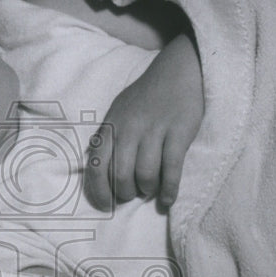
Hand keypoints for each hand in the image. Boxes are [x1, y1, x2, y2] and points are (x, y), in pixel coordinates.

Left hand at [85, 32, 203, 209]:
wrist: (179, 71)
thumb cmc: (147, 95)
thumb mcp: (119, 112)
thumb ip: (108, 137)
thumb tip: (98, 167)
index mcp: (111, 126)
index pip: (96, 166)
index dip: (100, 191)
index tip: (107, 205)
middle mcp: (129, 129)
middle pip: (120, 176)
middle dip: (127, 193)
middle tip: (134, 194)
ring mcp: (154, 130)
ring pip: (145, 175)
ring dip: (148, 189)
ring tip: (152, 190)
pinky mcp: (179, 132)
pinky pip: (171, 169)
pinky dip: (169, 189)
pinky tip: (169, 199)